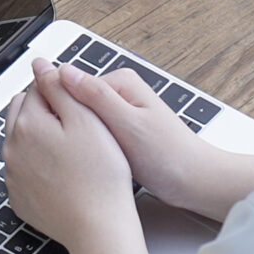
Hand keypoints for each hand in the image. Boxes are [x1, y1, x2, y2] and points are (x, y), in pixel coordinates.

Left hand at [3, 59, 151, 253]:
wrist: (98, 228)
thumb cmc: (100, 176)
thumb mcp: (87, 120)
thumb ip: (61, 87)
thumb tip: (42, 65)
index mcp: (28, 124)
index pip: (38, 88)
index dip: (62, 92)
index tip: (80, 105)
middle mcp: (12, 148)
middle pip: (25, 112)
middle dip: (46, 112)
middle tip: (78, 127)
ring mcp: (13, 175)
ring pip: (22, 141)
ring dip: (40, 138)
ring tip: (73, 151)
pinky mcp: (20, 198)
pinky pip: (25, 170)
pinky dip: (38, 166)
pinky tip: (63, 173)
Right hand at [53, 66, 208, 211]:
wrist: (195, 182)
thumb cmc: (168, 156)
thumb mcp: (128, 125)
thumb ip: (96, 97)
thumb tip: (63, 72)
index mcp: (120, 82)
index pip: (70, 85)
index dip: (59, 110)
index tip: (59, 133)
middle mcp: (120, 92)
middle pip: (75, 103)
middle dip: (70, 124)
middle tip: (74, 149)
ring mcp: (120, 112)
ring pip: (82, 121)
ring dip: (79, 137)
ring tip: (82, 157)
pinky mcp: (121, 131)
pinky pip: (94, 134)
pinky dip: (90, 147)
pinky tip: (91, 161)